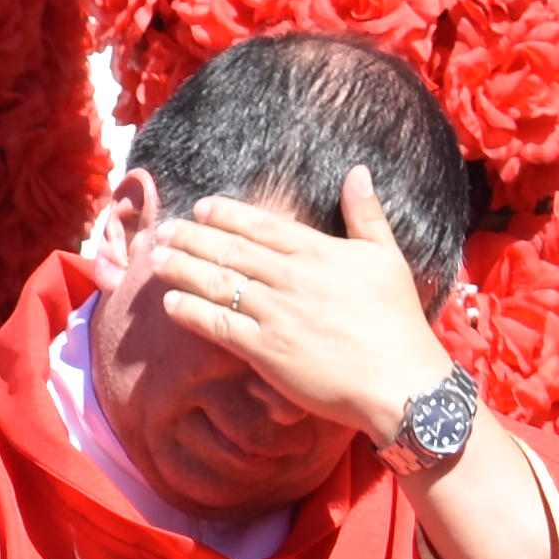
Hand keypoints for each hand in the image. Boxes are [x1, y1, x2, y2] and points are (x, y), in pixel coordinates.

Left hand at [149, 167, 451, 445]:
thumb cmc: (399, 324)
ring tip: (153, 258)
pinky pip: (218, 325)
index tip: (200, 207)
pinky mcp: (266, 350)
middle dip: (190, 236)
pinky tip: (170, 302)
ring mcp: (276, 313)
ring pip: (216, 282)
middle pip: (228, 249)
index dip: (224, 213)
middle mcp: (291, 277)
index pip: (260, 224)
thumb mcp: (388, 260)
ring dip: (180, 267)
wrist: (404, 386)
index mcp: (318, 253)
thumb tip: (358, 172)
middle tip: (163, 230)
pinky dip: (190, 311)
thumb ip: (367, 215)